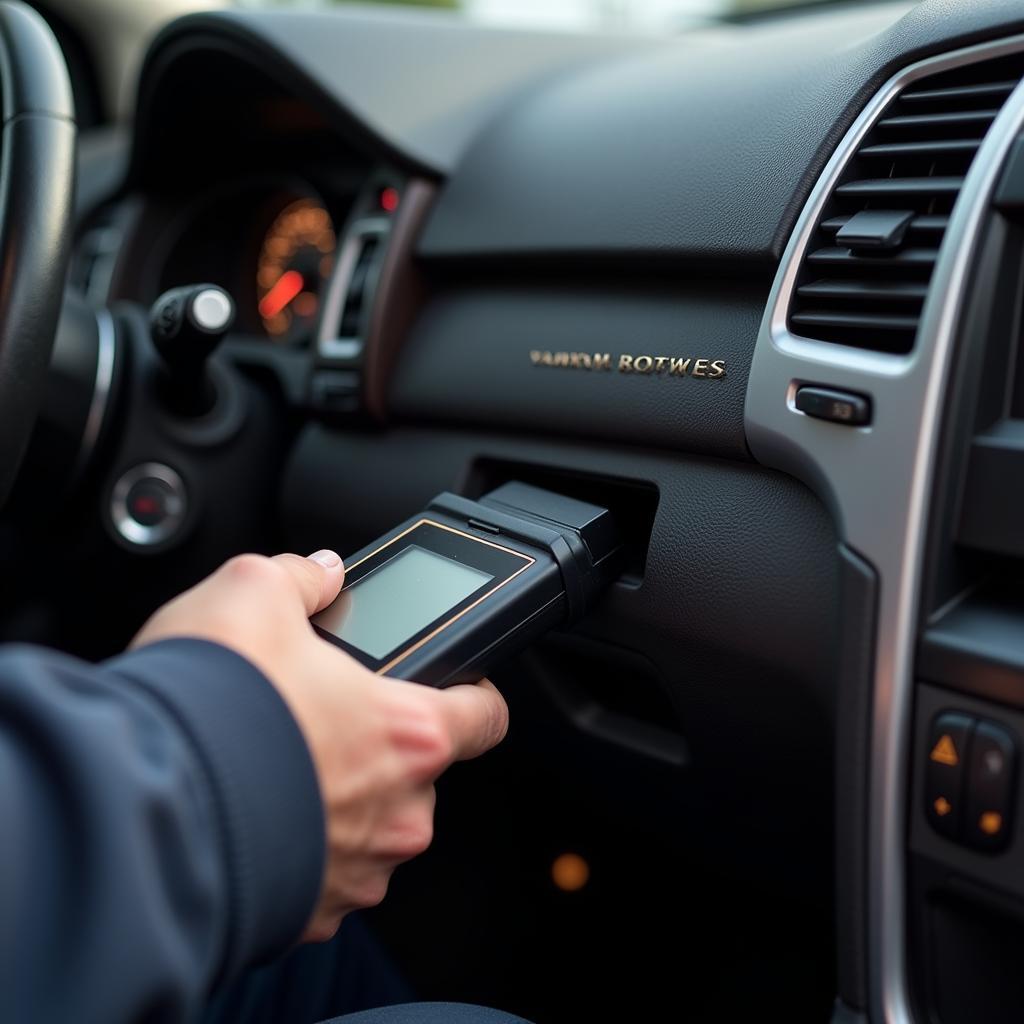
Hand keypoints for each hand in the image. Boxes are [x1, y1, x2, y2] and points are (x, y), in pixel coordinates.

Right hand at [132, 550, 508, 940]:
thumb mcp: (253, 593)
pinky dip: (299, 842)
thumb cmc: (212, 710)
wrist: (138, 811)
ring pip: (370, 824)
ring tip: (278, 761)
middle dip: (376, 743)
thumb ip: (301, 576)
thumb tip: (319, 573)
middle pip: (417, 770)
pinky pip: (323, 870)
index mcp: (409, 734)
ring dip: (337, 796)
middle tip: (321, 716)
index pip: (485, 715)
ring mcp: (358, 871)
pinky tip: (256, 808)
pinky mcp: (311, 914)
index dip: (472, 692)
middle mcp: (399, 812)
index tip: (454, 684)